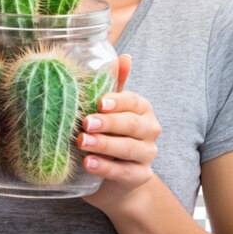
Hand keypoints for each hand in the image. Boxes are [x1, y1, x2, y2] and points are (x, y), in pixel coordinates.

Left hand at [80, 55, 161, 211]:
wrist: (112, 176)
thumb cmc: (108, 132)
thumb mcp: (109, 108)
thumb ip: (114, 83)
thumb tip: (125, 57)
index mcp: (142, 108)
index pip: (133, 101)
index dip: (117, 102)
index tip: (99, 103)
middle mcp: (150, 130)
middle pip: (131, 124)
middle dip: (108, 123)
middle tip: (86, 123)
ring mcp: (148, 154)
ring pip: (129, 148)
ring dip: (104, 145)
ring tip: (82, 143)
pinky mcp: (141, 176)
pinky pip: (124, 172)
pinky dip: (105, 168)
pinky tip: (89, 163)